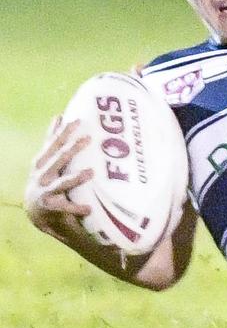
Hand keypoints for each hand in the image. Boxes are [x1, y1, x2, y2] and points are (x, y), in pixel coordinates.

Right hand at [24, 118, 92, 234]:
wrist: (35, 210)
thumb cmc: (45, 178)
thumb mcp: (46, 159)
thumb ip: (53, 141)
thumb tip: (59, 116)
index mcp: (42, 161)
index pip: (53, 144)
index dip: (63, 132)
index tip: (75, 120)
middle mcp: (42, 174)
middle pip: (59, 159)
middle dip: (72, 148)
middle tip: (88, 138)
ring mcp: (45, 191)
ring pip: (62, 183)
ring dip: (76, 178)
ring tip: (91, 172)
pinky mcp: (50, 207)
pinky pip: (66, 207)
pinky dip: (77, 208)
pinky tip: (88, 209)